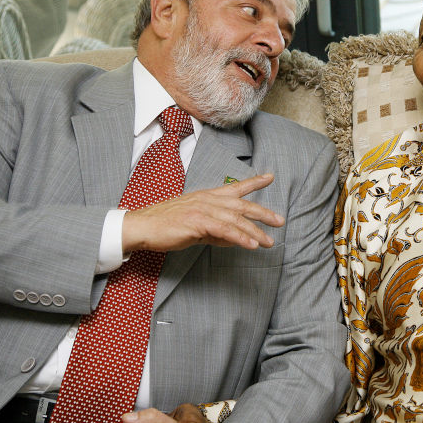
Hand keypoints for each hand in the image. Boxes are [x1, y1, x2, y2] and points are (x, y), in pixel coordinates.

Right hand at [123, 173, 283, 252]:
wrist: (142, 226)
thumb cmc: (166, 226)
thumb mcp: (196, 227)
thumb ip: (216, 232)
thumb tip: (235, 239)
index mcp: (207, 196)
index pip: (235, 187)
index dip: (254, 182)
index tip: (270, 177)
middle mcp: (208, 200)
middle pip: (242, 204)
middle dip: (263, 213)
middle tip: (280, 221)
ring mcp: (203, 210)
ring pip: (236, 219)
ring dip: (255, 231)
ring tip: (269, 242)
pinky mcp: (197, 222)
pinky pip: (224, 230)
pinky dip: (240, 237)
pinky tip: (251, 245)